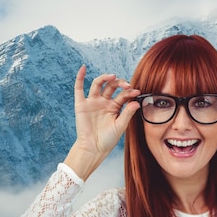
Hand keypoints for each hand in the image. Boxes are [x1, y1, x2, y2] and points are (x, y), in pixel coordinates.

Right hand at [65, 65, 140, 179]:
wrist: (93, 148)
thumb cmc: (108, 139)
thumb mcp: (120, 126)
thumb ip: (128, 113)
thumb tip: (137, 102)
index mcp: (115, 106)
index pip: (124, 94)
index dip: (130, 92)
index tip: (137, 91)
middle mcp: (104, 102)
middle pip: (112, 86)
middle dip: (120, 83)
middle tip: (127, 85)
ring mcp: (93, 102)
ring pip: (99, 84)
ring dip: (105, 78)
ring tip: (113, 76)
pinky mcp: (81, 104)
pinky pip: (79, 88)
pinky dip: (80, 77)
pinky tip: (83, 68)